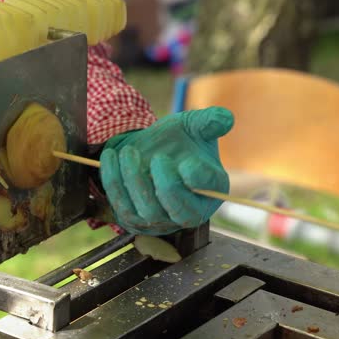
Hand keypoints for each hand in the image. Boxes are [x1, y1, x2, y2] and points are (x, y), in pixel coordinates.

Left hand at [100, 106, 233, 234]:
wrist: (148, 149)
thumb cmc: (177, 140)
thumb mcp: (194, 127)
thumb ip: (209, 122)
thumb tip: (226, 119)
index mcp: (211, 189)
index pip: (208, 191)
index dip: (199, 180)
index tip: (187, 163)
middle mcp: (188, 211)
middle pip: (179, 211)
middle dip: (168, 186)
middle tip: (159, 158)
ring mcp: (159, 219)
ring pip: (147, 211)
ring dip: (135, 181)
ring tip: (130, 152)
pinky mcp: (133, 218)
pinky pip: (122, 205)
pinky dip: (114, 181)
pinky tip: (112, 156)